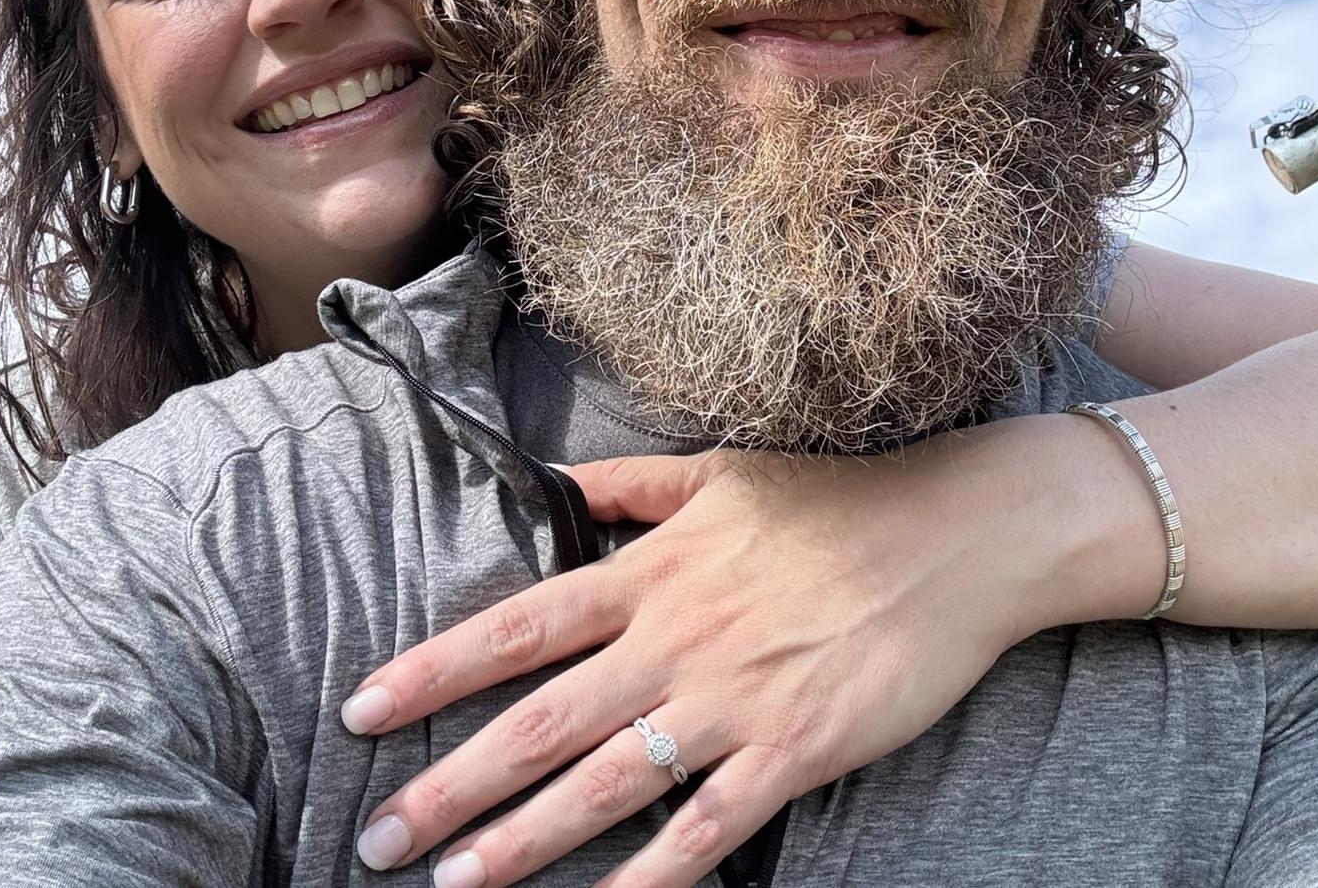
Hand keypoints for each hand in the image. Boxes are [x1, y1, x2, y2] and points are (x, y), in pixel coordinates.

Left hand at [343, 422, 1101, 885]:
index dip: (436, 669)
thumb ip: (629, 486)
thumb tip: (555, 487)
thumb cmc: (833, 499)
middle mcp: (676, 640)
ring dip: (522, 840)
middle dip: (450, 782)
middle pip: (541, 721)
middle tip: (374, 834)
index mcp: (654, 570)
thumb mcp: (720, 471)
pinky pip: (707, 830)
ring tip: (450, 882)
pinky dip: (651, 879)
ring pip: (605, 784)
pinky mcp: (792, 754)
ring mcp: (732, 703)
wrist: (951, 537)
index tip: (366, 707)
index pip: (521, 626)